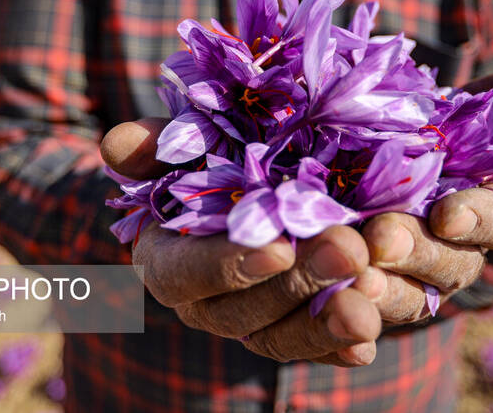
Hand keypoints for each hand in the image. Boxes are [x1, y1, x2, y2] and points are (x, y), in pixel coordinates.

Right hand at [101, 121, 381, 366]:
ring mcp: (250, 324)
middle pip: (245, 310)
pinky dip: (341, 347)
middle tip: (349, 249)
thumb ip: (154, 145)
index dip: (228, 264)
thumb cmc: (206, 166)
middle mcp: (206, 305)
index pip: (187, 273)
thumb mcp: (180, 148)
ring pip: (282, 337)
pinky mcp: (289, 332)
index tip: (278, 244)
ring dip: (327, 321)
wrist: (247, 196)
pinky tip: (368, 340)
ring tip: (374, 293)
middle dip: (298, 281)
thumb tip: (118, 143)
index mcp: (168, 262)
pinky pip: (313, 349)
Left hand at [358, 71, 492, 325]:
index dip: (479, 217)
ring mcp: (413, 290)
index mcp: (481, 212)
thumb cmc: (403, 143)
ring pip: (408, 302)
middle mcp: (454, 257)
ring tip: (355, 280)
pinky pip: (363, 331)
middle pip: (451, 266)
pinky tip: (333, 312)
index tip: (447, 212)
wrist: (347, 177)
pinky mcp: (368, 312)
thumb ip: (476, 105)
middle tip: (381, 237)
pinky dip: (350, 329)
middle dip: (417, 251)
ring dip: (385, 293)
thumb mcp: (433, 119)